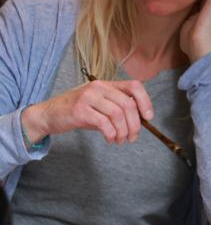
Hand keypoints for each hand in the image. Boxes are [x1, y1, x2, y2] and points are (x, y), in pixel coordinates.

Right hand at [20, 79, 153, 144]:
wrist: (48, 114)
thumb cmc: (79, 112)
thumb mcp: (100, 106)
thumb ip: (118, 110)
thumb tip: (139, 122)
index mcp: (107, 84)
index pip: (135, 86)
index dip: (146, 101)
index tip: (148, 117)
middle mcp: (99, 87)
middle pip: (128, 104)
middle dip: (135, 124)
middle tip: (133, 137)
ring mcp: (88, 97)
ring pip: (118, 114)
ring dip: (123, 131)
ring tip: (121, 140)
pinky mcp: (80, 110)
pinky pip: (104, 123)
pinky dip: (111, 134)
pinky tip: (110, 139)